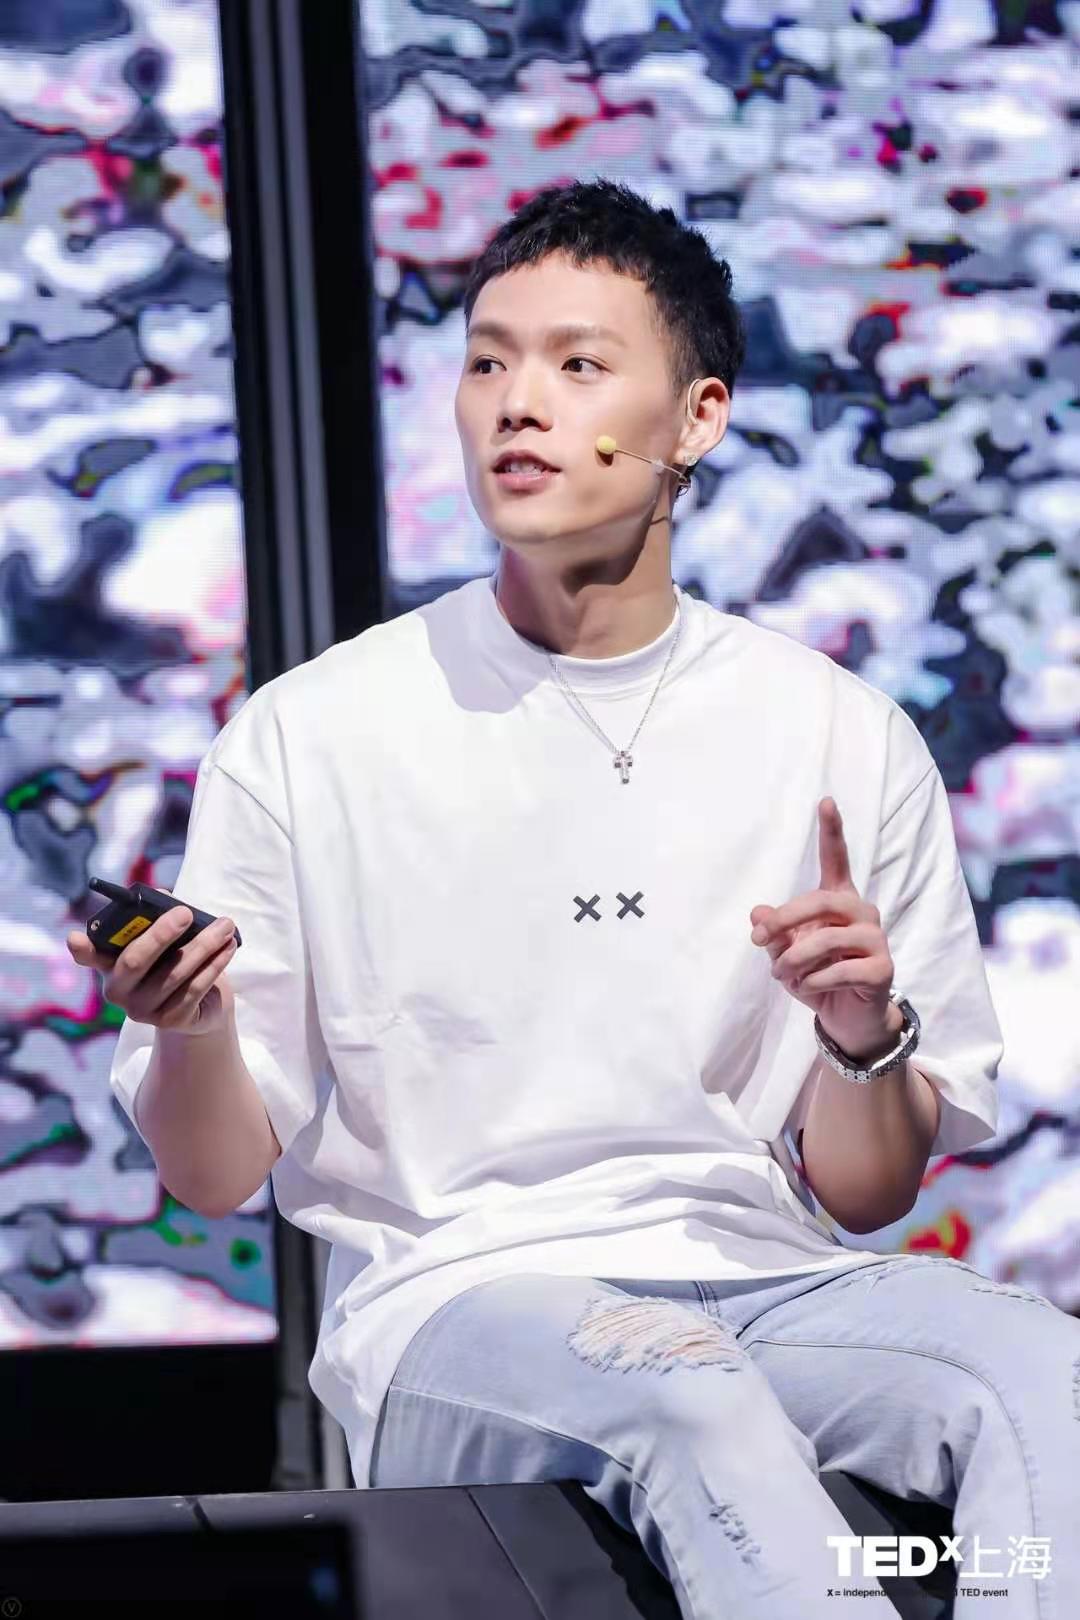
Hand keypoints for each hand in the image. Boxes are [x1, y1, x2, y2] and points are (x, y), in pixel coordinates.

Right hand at [65, 886, 237, 1037]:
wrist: (200, 1007)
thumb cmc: (176, 962)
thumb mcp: (166, 940)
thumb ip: (160, 918)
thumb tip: (167, 897)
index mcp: (109, 965)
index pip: (89, 956)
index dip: (81, 948)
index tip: (75, 936)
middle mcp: (118, 991)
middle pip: (135, 960)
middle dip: (161, 934)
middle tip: (186, 912)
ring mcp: (143, 1010)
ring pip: (175, 972)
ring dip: (204, 945)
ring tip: (225, 926)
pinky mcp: (171, 1021)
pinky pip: (196, 987)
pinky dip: (215, 963)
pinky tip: (229, 947)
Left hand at [750, 798, 897, 1062]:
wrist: (846, 1020)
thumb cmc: (816, 977)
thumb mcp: (786, 954)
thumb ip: (774, 933)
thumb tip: (758, 913)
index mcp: (839, 900)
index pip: (837, 859)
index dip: (832, 830)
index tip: (825, 800)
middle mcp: (861, 912)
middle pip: (820, 901)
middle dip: (784, 921)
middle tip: (759, 940)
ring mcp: (876, 939)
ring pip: (826, 940)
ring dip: (794, 961)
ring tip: (782, 975)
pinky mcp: (883, 968)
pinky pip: (838, 969)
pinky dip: (814, 982)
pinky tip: (810, 989)